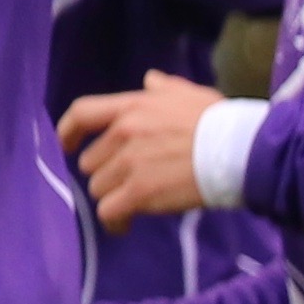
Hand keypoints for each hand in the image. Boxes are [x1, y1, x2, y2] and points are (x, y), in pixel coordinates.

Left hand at [60, 71, 227, 227]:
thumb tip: (149, 79)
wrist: (238, 150)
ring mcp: (129, 163)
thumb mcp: (189, 94)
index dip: (68, 130)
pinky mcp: (138, 192)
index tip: (65, 145)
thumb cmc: (219, 121)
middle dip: (106, 173)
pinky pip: (108, 211)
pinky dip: (115, 220)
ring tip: (133, 203)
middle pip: (90, 161)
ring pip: (98, 188)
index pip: (83, 112)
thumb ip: (163, 89)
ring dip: (113, 197)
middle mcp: (124, 133)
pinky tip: (126, 224)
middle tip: (128, 182)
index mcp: (133, 107)